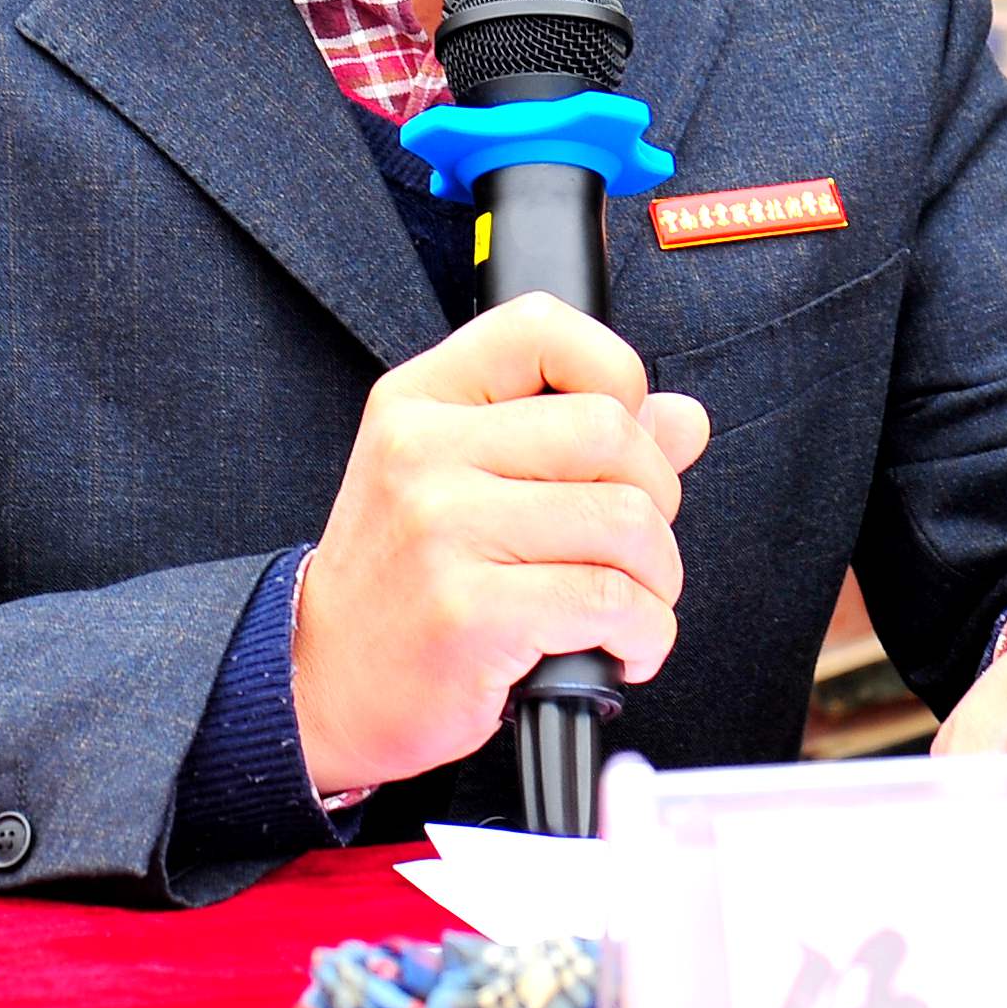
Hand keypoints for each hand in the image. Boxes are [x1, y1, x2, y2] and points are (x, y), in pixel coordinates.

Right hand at [291, 294, 711, 798]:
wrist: (322, 679)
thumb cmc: (404, 578)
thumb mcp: (461, 478)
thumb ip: (571, 436)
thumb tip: (684, 418)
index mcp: (421, 400)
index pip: (544, 328)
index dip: (615, 374)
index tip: (622, 440)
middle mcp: (423, 451)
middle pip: (608, 430)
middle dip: (657, 495)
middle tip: (635, 544)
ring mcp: (442, 530)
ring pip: (623, 520)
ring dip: (658, 576)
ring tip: (631, 602)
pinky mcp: (469, 612)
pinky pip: (610, 601)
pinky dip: (646, 632)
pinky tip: (622, 647)